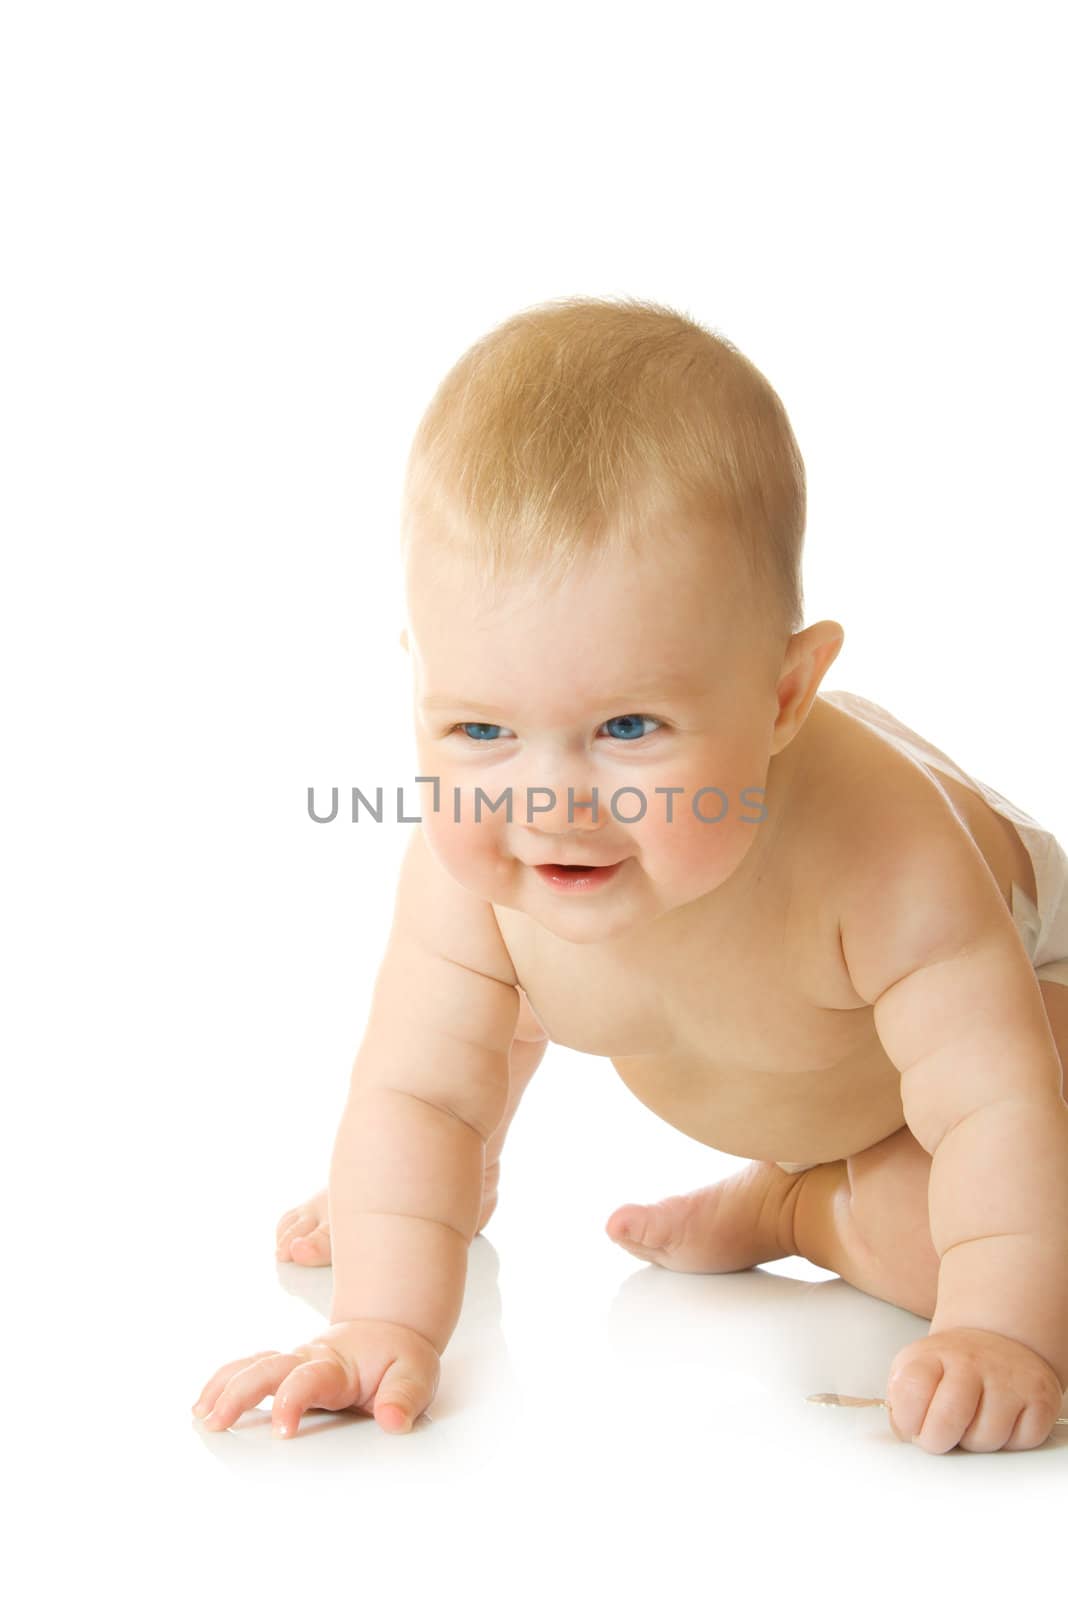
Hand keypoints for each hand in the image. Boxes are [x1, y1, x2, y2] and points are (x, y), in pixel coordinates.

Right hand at [191, 1318, 439, 1437]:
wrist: (390, 1332)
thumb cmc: (399, 1357)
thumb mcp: (416, 1374)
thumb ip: (404, 1397)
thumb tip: (393, 1421)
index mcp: (338, 1364)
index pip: (308, 1379)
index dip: (292, 1402)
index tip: (282, 1431)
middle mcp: (309, 1358)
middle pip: (266, 1368)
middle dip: (239, 1394)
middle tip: (217, 1422)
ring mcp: (293, 1362)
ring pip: (251, 1365)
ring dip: (224, 1386)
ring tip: (201, 1415)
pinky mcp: (285, 1368)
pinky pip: (248, 1368)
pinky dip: (224, 1381)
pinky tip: (205, 1404)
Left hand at [885, 1327, 1064, 1452]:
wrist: (999, 1342)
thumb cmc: (952, 1367)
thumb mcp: (915, 1367)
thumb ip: (900, 1398)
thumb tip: (900, 1431)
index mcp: (935, 1355)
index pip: (911, 1391)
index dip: (906, 1420)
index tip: (911, 1425)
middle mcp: (973, 1362)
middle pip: (947, 1421)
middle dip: (937, 1441)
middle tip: (938, 1436)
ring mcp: (1009, 1379)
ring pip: (986, 1440)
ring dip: (975, 1442)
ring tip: (973, 1421)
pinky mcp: (1041, 1398)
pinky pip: (1020, 1442)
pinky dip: (1009, 1443)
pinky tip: (1001, 1420)